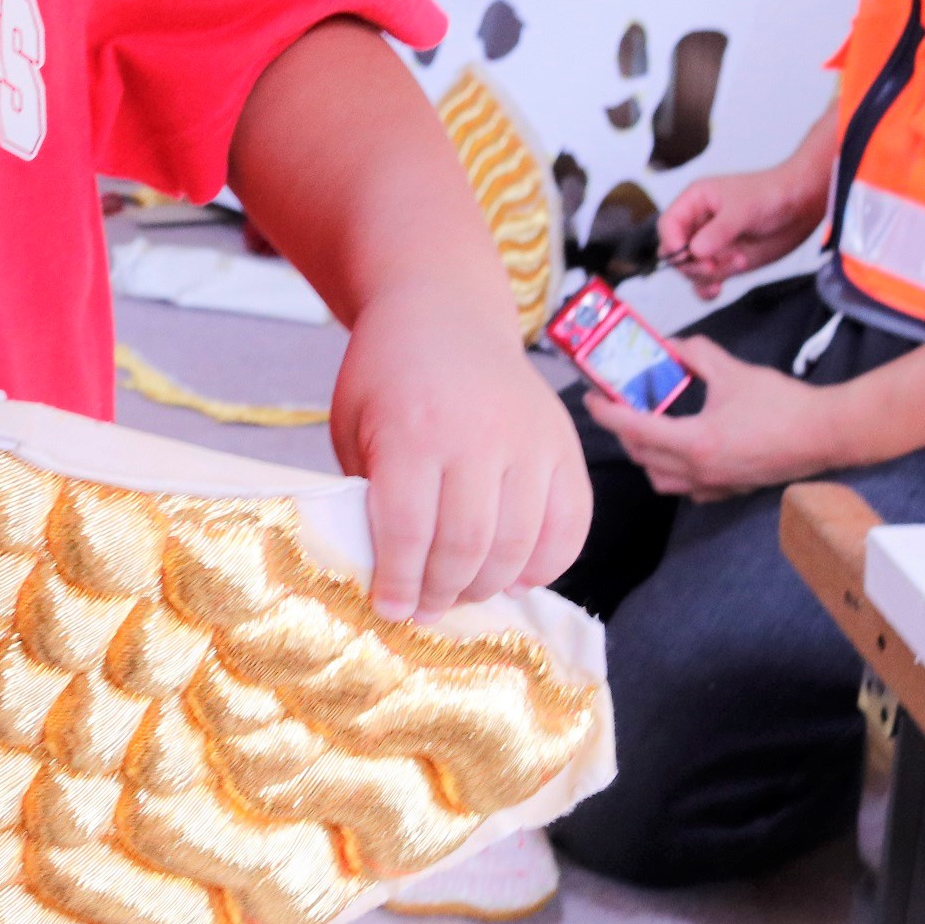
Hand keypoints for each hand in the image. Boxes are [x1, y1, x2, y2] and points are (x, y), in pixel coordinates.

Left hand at [331, 286, 589, 621]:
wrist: (445, 313)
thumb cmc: (388, 375)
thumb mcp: (353, 424)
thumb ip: (365, 492)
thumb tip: (383, 571)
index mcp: (413, 430)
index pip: (407, 530)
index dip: (398, 581)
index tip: (389, 608)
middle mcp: (477, 435)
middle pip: (465, 545)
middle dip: (441, 593)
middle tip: (424, 610)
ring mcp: (529, 439)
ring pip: (517, 544)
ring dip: (487, 585)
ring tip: (461, 594)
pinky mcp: (564, 444)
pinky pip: (571, 524)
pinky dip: (547, 563)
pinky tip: (515, 575)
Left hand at [585, 335, 854, 499]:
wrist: (826, 434)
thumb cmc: (783, 405)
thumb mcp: (733, 370)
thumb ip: (694, 354)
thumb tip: (671, 345)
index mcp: (695, 442)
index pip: (632, 429)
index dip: (605, 412)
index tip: (592, 397)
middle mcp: (699, 471)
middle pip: (640, 455)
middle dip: (623, 430)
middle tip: (619, 404)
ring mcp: (714, 485)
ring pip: (659, 478)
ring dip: (645, 454)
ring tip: (648, 424)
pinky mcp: (729, 491)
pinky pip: (686, 487)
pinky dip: (672, 469)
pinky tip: (680, 446)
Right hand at [658, 162, 829, 299]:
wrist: (800, 207)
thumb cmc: (771, 194)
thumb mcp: (743, 209)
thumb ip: (719, 231)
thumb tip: (695, 251)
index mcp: (694, 202)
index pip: (668, 225)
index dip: (672, 242)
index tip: (689, 254)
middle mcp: (697, 224)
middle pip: (674, 252)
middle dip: (693, 263)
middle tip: (715, 265)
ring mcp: (710, 245)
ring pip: (690, 270)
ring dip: (709, 275)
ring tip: (739, 262)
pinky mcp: (724, 262)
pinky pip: (704, 282)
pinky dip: (707, 289)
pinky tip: (719, 289)